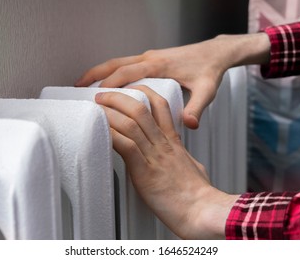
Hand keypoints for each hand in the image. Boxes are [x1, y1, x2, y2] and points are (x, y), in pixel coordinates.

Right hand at [77, 33, 269, 128]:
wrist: (216, 53)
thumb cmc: (210, 71)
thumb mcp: (207, 91)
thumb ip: (197, 107)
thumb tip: (189, 125)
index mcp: (159, 66)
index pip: (127, 73)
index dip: (110, 84)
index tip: (94, 96)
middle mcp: (150, 58)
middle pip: (115, 63)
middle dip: (95, 74)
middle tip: (76, 87)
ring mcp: (149, 57)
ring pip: (118, 61)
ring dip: (100, 71)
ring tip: (83, 84)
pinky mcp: (151, 58)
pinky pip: (125, 62)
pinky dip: (111, 70)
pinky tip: (106, 81)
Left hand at [95, 85, 238, 238]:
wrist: (202, 210)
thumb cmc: (199, 194)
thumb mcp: (193, 167)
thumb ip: (183, 157)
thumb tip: (181, 156)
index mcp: (173, 141)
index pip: (160, 106)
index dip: (143, 93)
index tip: (130, 89)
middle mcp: (162, 144)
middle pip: (140, 109)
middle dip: (118, 98)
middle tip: (103, 95)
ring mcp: (154, 156)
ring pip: (131, 123)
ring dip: (110, 113)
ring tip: (97, 107)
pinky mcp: (145, 172)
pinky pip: (126, 146)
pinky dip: (112, 136)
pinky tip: (101, 131)